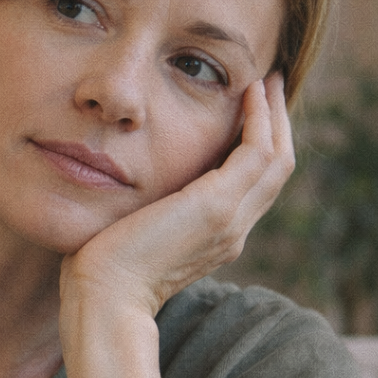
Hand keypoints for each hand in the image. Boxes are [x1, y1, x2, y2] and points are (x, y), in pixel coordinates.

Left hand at [60, 73, 293, 321]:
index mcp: (214, 238)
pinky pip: (256, 153)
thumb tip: (123, 188)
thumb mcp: (129, 232)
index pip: (250, 186)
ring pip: (276, 159)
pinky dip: (259, 120)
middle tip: (272, 84)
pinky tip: (251, 93)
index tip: (249, 110)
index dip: (256, 146)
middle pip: (274, 170)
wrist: (103, 297)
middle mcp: (231, 232)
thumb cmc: (100, 270)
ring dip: (275, 116)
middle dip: (277, 124)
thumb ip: (143, 211)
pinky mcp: (216, 208)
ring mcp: (229, 221)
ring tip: (268, 80)